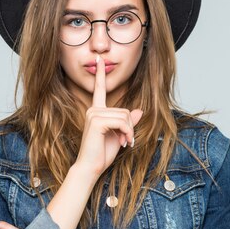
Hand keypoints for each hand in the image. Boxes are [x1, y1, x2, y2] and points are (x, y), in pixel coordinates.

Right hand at [76, 56, 142, 176]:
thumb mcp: (119, 136)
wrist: (90, 168)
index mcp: (96, 111)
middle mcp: (93, 109)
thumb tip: (139, 110)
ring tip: (124, 143)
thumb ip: (128, 123)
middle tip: (126, 141)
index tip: (99, 60)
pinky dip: (127, 133)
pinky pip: (122, 122)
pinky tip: (123, 142)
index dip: (100, 74)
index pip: (99, 89)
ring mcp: (93, 114)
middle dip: (130, 127)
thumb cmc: (101, 154)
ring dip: (129, 132)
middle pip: (125, 110)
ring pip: (125, 116)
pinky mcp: (96, 121)